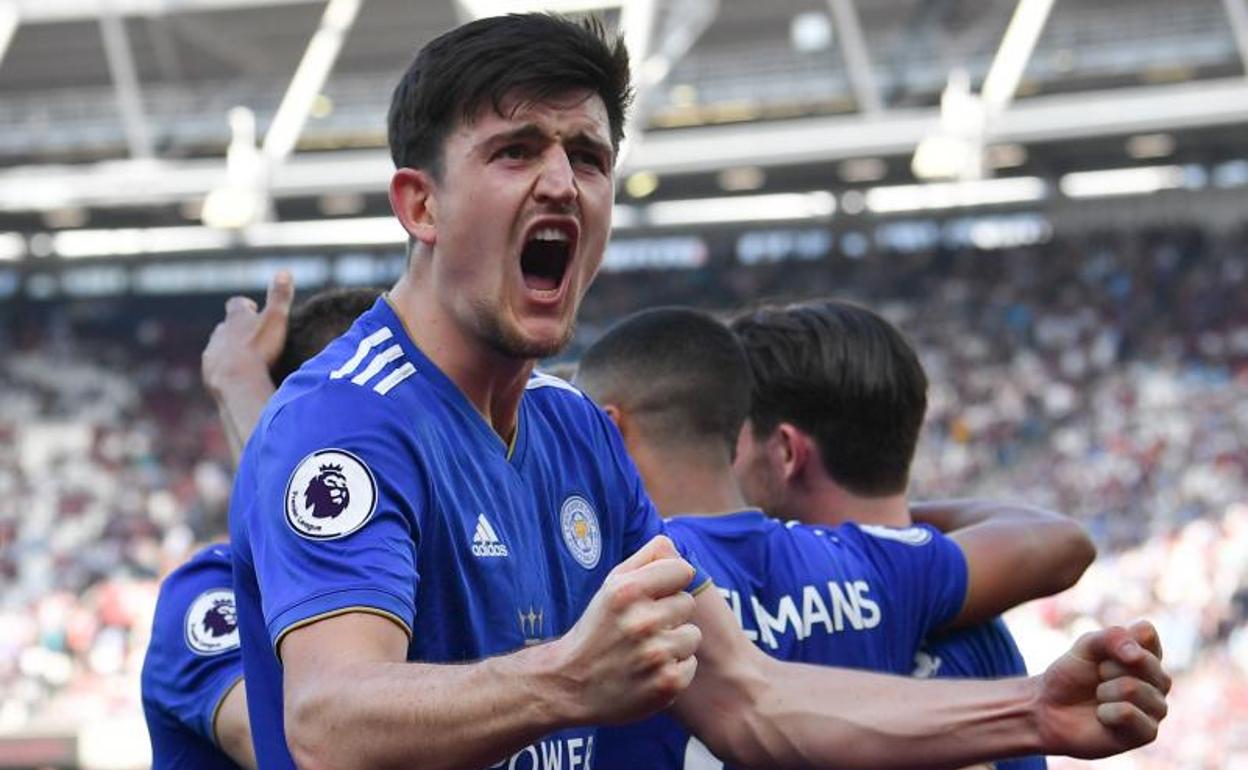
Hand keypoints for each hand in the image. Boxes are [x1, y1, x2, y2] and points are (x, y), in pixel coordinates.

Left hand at [202, 270, 293, 396]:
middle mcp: (220, 332)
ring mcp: (212, 353)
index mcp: (236, 317)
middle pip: (226, 326)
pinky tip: (236, 377)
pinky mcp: (209, 372)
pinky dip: (224, 369)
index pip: (237, 303)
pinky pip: (215, 368)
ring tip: (245, 360)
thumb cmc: (259, 348)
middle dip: (237, 330)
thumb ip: (280, 296)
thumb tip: (285, 271)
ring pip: (219, 347)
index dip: (246, 305)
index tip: (255, 309)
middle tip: (252, 337)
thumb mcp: (276, 319)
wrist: (236, 380)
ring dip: (230, 350)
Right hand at [546, 535, 700, 725]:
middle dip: (669, 614)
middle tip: (643, 628)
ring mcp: (655, 655)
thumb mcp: (610, 586)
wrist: (570, 686)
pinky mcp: (667, 683)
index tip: (654, 595)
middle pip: (687, 603)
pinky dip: (674, 669)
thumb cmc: (597, 629)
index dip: (669, 582)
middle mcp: (642, 622)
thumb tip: (671, 543)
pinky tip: (649, 672)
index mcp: (627, 591)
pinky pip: (691, 664)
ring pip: (692, 635)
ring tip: (646, 651)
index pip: (682, 570)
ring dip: (674, 643)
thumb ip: (644, 559)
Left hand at [1037, 620, 1169, 757]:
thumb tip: (1136, 655)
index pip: (1146, 632)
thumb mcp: (1086, 646)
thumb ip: (1112, 638)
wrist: (1051, 710)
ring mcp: (1156, 707)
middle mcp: (1159, 680)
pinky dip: (1105, 712)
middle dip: (1105, 667)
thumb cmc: (1072, 676)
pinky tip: (1103, 717)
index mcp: (1149, 654)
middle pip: (1140, 660)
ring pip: (1131, 688)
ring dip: (1104, 691)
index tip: (1100, 653)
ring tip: (1100, 698)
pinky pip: (1127, 713)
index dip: (1114, 640)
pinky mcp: (1148, 733)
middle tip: (1098, 678)